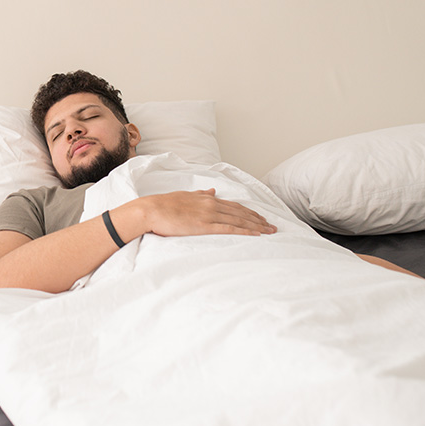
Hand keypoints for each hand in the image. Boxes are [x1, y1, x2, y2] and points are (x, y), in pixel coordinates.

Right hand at [132, 188, 276, 238]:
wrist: (151, 210)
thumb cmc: (164, 204)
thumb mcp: (185, 196)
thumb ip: (201, 194)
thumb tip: (213, 191)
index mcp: (207, 198)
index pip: (234, 206)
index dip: (250, 212)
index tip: (261, 218)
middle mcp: (212, 204)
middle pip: (241, 213)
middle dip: (259, 219)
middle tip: (273, 226)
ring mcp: (209, 215)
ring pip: (239, 220)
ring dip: (256, 226)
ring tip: (269, 231)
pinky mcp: (204, 225)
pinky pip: (229, 229)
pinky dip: (244, 231)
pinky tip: (255, 234)